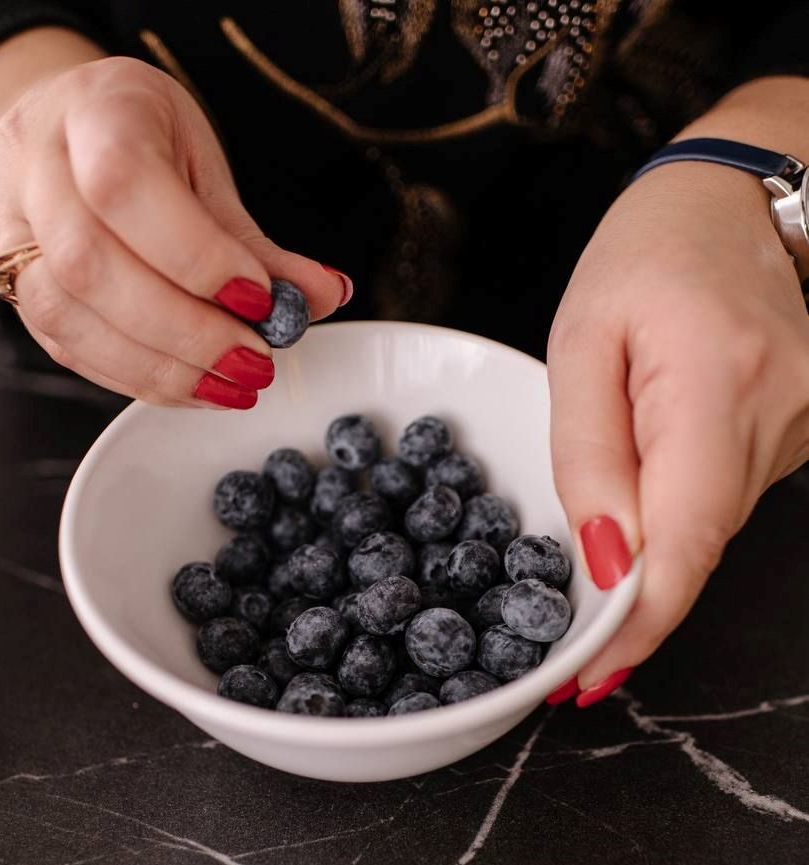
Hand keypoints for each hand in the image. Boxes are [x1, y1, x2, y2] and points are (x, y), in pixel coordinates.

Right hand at [0, 56, 348, 405]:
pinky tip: (197, 387)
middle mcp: (36, 168)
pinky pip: (70, 348)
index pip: (125, 183)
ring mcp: (14, 230)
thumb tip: (323, 295)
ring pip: (68, 314)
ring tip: (234, 383)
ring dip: (164, 367)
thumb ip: (258, 241)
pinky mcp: (18, 287)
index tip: (260, 298)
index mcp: (93, 111)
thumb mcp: (207, 168)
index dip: (196, 253)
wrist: (71, 131)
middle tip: (256, 359)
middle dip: (186, 328)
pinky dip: (141, 378)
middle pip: (90, 262)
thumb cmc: (145, 140)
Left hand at [547, 160, 808, 705]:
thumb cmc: (645, 257)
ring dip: (651, 540)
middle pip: (696, 546)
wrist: (729, 204)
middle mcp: (777, 418)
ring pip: (708, 524)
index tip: (589, 676)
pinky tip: (647, 465)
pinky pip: (723, 493)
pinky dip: (678, 502)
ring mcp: (800, 427)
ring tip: (604, 502)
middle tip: (565, 625)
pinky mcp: (796, 430)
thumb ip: (589, 454)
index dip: (637, 624)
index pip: (683, 544)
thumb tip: (606, 558)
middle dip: (630, 595)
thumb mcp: (581, 344)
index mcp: (713, 386)